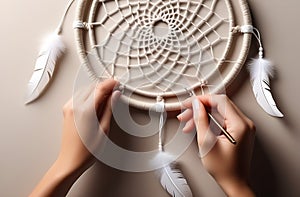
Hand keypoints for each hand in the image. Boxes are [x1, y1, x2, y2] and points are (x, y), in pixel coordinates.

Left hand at [29, 79, 119, 196]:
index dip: (111, 84)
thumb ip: (109, 109)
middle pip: (92, 87)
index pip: (100, 89)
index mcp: (85, 110)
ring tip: (107, 97)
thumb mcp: (104, 129)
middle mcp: (74, 106)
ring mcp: (69, 108)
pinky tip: (96, 102)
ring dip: (96, 90)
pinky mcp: (66, 111)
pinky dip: (88, 95)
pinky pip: (79, 96)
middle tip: (115, 90)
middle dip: (104, 86)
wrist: (70, 161)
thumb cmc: (86, 151)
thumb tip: (115, 96)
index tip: (117, 83)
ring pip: (85, 90)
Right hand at [178, 95, 254, 196]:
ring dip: (202, 116)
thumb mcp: (207, 143)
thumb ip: (201, 120)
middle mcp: (244, 123)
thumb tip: (197, 105)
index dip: (202, 100)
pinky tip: (198, 127)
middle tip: (186, 114)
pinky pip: (222, 120)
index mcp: (241, 125)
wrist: (234, 183)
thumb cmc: (225, 169)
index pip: (220, 101)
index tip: (190, 103)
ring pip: (218, 113)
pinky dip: (209, 122)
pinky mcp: (238, 131)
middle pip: (219, 105)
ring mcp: (242, 127)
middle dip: (200, 108)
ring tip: (188, 124)